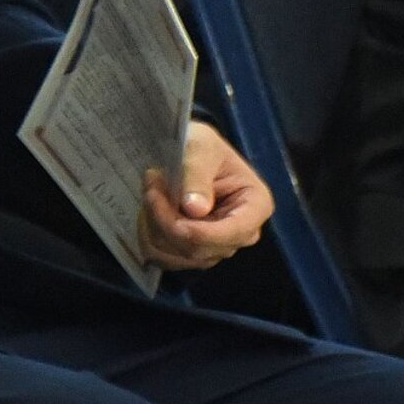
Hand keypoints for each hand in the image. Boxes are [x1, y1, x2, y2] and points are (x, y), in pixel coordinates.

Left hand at [138, 122, 273, 272]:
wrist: (186, 151)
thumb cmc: (200, 144)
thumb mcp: (199, 147)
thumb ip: (197, 175)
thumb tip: (196, 210)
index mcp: (255, 204)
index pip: (235, 231)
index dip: (203, 233)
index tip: (175, 222)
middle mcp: (242, 232)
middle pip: (204, 248)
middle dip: (169, 222)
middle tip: (151, 189)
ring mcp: (218, 244)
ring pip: (182, 255)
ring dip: (156, 227)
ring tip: (150, 192)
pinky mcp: (195, 250)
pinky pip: (169, 258)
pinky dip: (151, 238)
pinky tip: (147, 212)